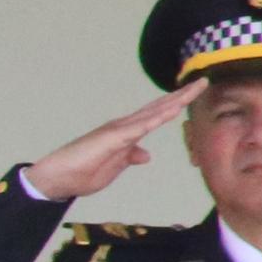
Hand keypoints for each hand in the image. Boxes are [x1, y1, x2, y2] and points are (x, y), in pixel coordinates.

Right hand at [24, 89, 195, 202]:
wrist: (57, 179)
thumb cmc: (82, 173)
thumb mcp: (115, 167)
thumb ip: (130, 157)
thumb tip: (146, 154)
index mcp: (127, 133)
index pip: (157, 115)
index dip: (176, 104)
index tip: (195, 94)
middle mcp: (124, 126)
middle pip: (159, 107)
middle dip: (182, 96)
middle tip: (204, 82)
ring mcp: (117, 130)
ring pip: (152, 113)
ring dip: (173, 102)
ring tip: (193, 90)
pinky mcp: (110, 139)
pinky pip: (137, 128)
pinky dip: (153, 119)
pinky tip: (169, 113)